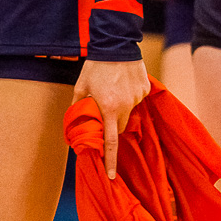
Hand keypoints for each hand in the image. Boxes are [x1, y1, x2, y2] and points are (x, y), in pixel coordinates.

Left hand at [72, 58, 151, 179]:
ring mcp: (138, 98)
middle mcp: (126, 106)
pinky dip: (130, 96)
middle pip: (121, 127)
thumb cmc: (95, 66)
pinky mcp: (145, 90)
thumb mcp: (81, 86)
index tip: (112, 176)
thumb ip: (78, 106)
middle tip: (105, 110)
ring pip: (130, 113)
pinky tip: (123, 82)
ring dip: (122, 108)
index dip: (110, 160)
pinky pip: (138, 100)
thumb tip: (74, 123)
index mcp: (108, 108)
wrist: (115, 43)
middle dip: (113, 124)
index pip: (110, 141)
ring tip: (114, 89)